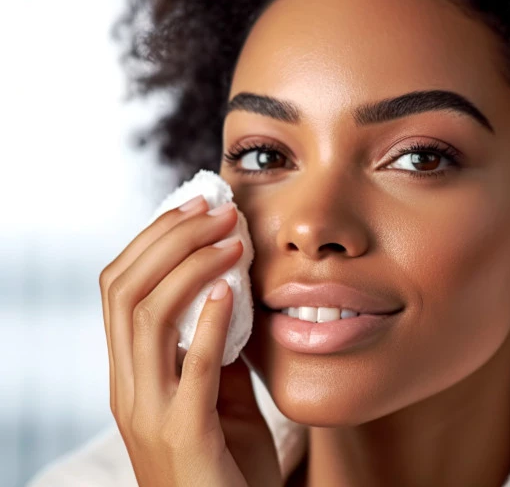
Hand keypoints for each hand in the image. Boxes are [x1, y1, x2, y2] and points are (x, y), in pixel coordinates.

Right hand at [99, 196, 281, 486]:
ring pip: (147, 319)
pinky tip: (232, 291)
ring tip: (233, 238)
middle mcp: (128, 389)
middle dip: (170, 239)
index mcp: (131, 374)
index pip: (119, 288)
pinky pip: (192, 370)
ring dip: (192, 267)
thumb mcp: (218, 394)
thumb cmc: (227, 462)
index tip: (197, 205)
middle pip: (125, 292)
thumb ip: (216, 348)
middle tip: (217, 209)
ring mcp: (150, 414)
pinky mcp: (185, 435)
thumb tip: (232, 290)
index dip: (153, 239)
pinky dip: (211, 323)